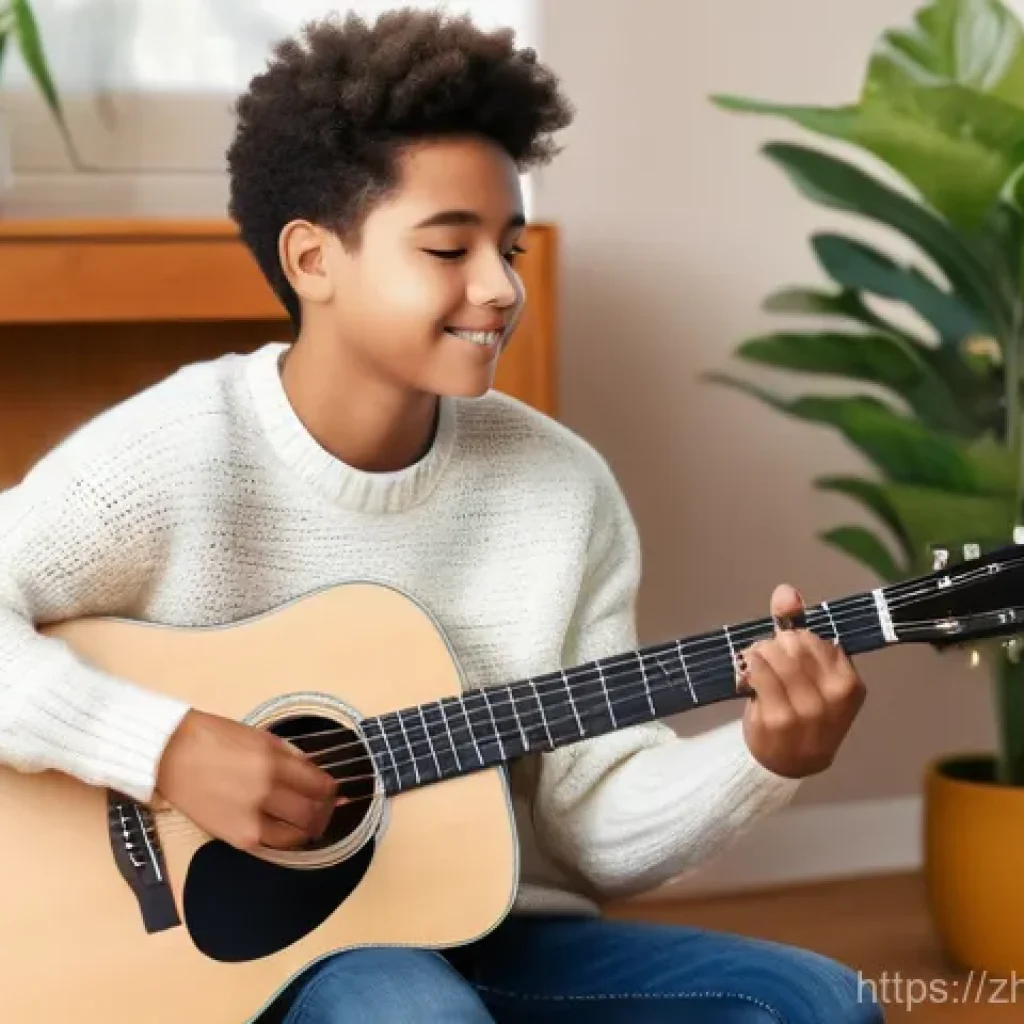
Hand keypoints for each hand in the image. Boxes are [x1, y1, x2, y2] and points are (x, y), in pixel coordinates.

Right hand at [154, 710, 338, 851]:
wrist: (170, 755)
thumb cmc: (214, 738)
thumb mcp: (261, 737)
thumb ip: (290, 756)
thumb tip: (314, 771)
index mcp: (273, 762)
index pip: (319, 785)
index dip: (330, 790)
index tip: (332, 790)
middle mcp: (265, 793)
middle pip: (312, 812)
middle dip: (323, 811)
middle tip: (324, 808)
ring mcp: (250, 819)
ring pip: (296, 835)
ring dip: (307, 828)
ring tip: (307, 820)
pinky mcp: (236, 838)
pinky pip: (272, 843)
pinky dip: (283, 837)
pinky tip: (283, 828)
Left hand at [739, 584, 865, 778]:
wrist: (790, 763)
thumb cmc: (802, 710)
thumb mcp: (810, 671)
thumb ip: (798, 627)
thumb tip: (785, 590)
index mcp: (849, 683)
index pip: (816, 639)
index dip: (794, 640)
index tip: (786, 654)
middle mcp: (834, 697)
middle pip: (794, 643)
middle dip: (775, 645)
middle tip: (766, 659)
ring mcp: (807, 711)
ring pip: (775, 654)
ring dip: (758, 654)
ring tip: (755, 667)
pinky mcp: (778, 719)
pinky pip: (757, 672)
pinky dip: (747, 667)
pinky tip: (746, 676)